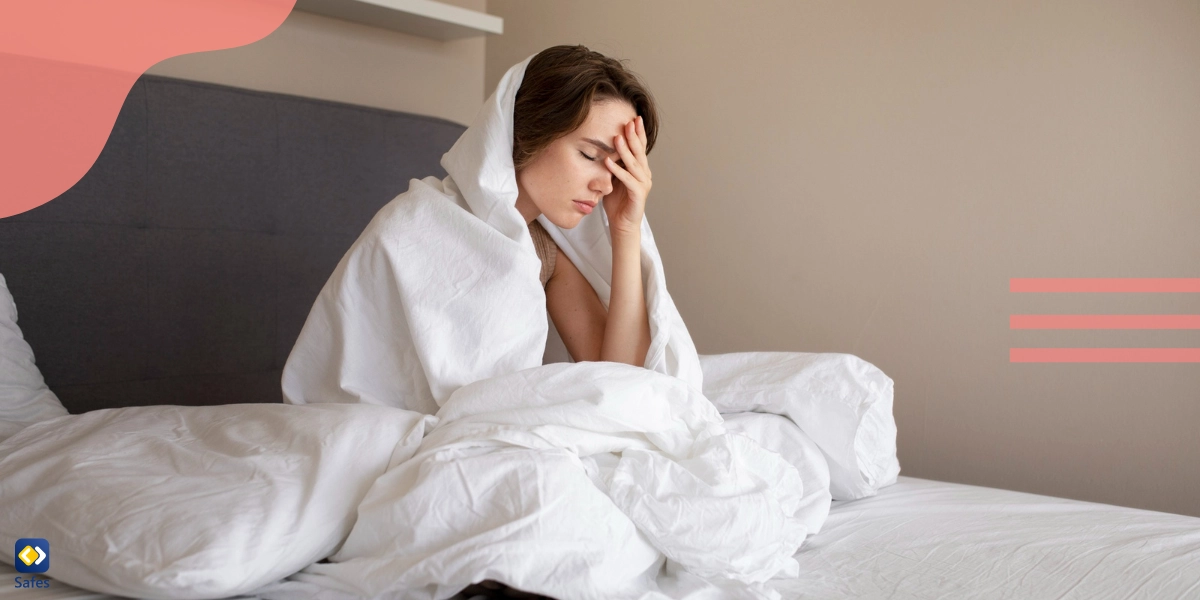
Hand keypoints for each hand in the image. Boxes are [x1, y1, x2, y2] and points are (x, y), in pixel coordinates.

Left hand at [602, 115, 651, 237]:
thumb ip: (613, 164)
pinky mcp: (638, 195)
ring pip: (634, 164)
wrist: (622, 224)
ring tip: (617, 138)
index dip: (637, 133)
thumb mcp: (613, 178)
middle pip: (640, 152)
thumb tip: (602, 148)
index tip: (633, 118)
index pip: (640, 147)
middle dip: (634, 136)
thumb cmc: (617, 202)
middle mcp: (644, 175)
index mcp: (640, 169)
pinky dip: (617, 170)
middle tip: (629, 121)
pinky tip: (608, 161)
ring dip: (625, 150)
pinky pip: (627, 180)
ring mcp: (643, 184)